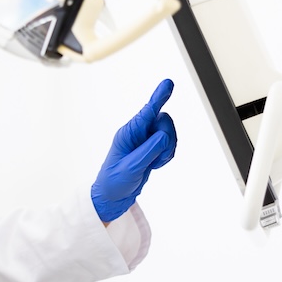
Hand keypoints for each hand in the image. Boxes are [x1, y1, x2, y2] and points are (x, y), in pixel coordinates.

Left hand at [91, 79, 177, 222]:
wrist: (112, 198)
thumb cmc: (114, 183)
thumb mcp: (130, 168)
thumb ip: (148, 151)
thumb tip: (164, 136)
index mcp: (127, 133)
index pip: (146, 112)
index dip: (158, 97)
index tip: (168, 83)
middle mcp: (137, 133)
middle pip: (164, 121)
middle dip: (167, 139)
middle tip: (157, 158)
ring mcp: (145, 140)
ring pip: (169, 133)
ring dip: (167, 150)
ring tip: (153, 164)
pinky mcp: (151, 148)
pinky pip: (169, 144)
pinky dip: (167, 155)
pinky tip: (155, 165)